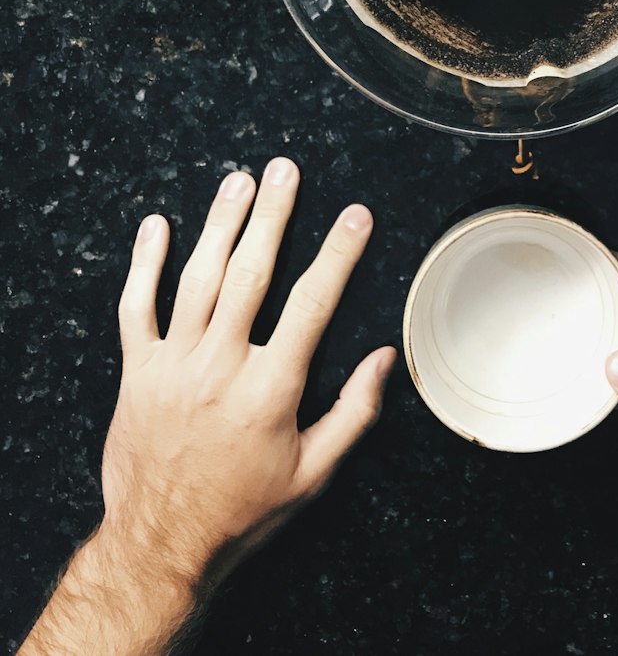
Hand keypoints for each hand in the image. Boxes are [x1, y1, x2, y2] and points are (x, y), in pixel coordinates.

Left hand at [101, 157, 394, 589]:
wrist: (160, 545)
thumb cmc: (243, 511)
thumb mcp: (312, 474)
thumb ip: (354, 413)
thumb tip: (385, 357)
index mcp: (270, 390)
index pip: (313, 304)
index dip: (338, 254)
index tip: (356, 216)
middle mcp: (220, 367)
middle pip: (250, 274)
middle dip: (273, 215)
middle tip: (286, 170)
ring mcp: (172, 366)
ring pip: (196, 279)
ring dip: (220, 224)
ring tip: (239, 181)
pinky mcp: (136, 373)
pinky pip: (135, 307)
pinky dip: (144, 264)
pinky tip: (157, 225)